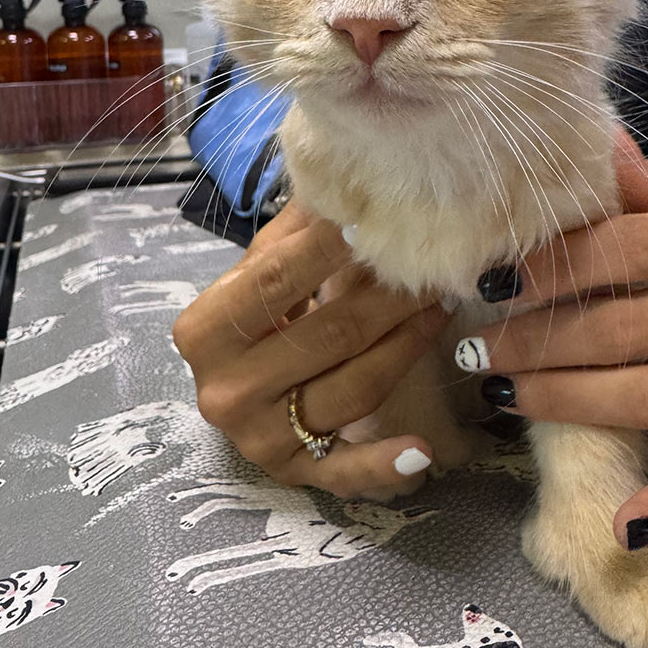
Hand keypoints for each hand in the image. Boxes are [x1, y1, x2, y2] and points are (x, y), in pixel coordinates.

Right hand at [173, 202, 445, 497]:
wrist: (237, 387)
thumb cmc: (255, 316)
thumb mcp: (261, 268)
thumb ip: (297, 229)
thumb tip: (343, 173)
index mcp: (205, 331)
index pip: (275, 281)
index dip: (329, 248)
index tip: (377, 218)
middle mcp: (225, 392)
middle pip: (328, 334)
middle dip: (391, 293)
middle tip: (435, 259)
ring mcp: (261, 439)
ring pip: (353, 389)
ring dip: (409, 344)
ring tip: (443, 304)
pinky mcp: (295, 474)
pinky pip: (345, 472)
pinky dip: (384, 464)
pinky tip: (421, 452)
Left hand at [456, 129, 647, 544]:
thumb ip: (639, 192)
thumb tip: (593, 136)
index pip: (623, 250)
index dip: (550, 270)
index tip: (489, 284)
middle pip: (623, 329)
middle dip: (538, 343)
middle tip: (478, 351)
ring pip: (645, 395)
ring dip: (563, 402)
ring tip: (503, 394)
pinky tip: (623, 525)